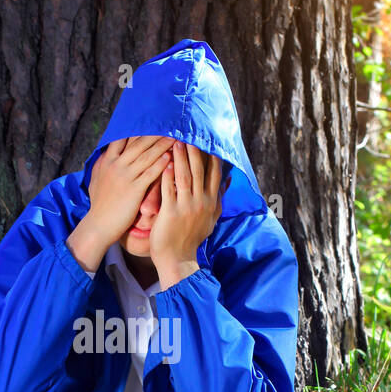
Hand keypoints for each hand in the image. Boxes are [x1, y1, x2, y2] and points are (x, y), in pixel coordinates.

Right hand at [68, 135, 173, 272]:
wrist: (98, 225)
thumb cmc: (100, 205)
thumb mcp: (96, 180)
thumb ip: (102, 165)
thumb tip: (104, 154)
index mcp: (106, 161)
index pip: (122, 139)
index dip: (137, 130)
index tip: (151, 122)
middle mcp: (115, 165)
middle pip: (138, 144)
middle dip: (155, 134)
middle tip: (170, 125)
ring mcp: (124, 176)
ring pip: (146, 156)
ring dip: (162, 145)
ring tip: (175, 137)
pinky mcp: (133, 189)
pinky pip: (149, 173)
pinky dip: (160, 164)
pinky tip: (170, 157)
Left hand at [150, 141, 223, 289]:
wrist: (178, 258)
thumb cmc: (191, 237)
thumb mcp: (211, 218)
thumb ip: (219, 197)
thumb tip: (228, 179)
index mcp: (212, 202)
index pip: (215, 173)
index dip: (211, 155)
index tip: (207, 139)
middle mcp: (202, 202)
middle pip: (200, 170)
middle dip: (194, 150)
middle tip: (188, 132)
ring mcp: (186, 207)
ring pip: (185, 176)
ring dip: (180, 157)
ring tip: (175, 141)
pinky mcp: (170, 212)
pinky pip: (169, 189)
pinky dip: (166, 174)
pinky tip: (163, 162)